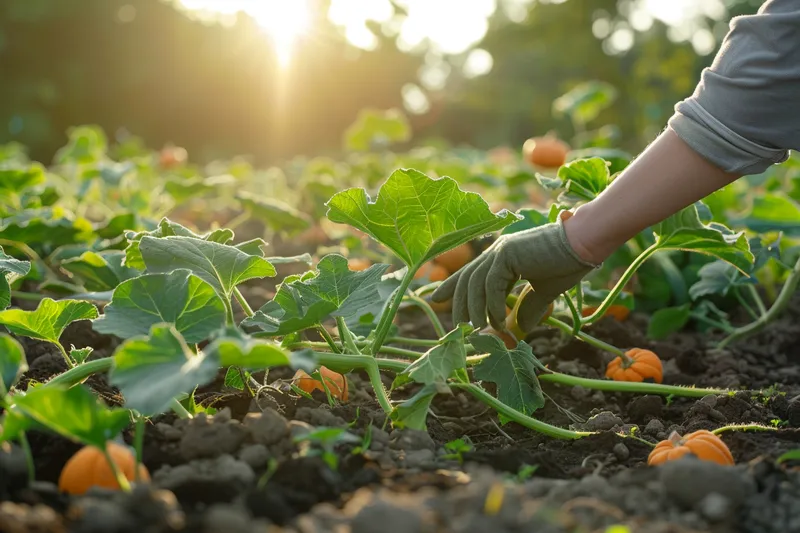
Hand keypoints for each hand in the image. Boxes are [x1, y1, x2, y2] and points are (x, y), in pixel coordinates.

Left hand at [431, 212, 596, 331]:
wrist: (584, 244)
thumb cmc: (568, 263)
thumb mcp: (544, 291)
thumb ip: (530, 307)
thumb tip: (522, 328)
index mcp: (503, 256)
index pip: (470, 273)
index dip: (450, 286)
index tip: (435, 299)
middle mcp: (497, 251)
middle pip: (466, 279)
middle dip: (458, 304)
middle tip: (456, 327)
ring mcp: (501, 250)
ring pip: (475, 284)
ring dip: (475, 310)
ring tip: (479, 329)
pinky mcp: (508, 254)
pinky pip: (491, 285)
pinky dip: (492, 305)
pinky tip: (499, 321)